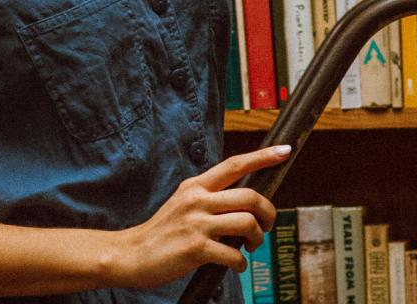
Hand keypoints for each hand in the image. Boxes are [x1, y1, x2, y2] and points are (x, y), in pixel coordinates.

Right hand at [111, 144, 291, 288]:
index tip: (285, 151)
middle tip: (267, 226)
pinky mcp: (195, 248)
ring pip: (247, 223)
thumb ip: (210, 198)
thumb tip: (245, 203)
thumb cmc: (163, 232)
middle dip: (268, 213)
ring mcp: (196, 224)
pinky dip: (241, 263)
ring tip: (250, 247)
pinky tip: (236, 265)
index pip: (235, 165)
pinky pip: (233, 254)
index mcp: (196, 186)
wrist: (131, 255)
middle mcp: (197, 200)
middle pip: (250, 197)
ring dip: (257, 238)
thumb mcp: (183, 203)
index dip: (263, 157)